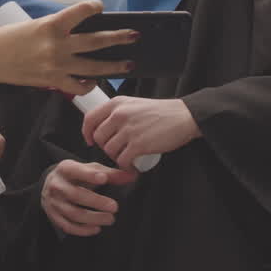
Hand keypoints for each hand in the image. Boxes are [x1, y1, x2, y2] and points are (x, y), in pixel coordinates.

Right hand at [0, 0, 137, 94]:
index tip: (101, 7)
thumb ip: (57, 29)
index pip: (82, 11)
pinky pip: (78, 86)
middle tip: (134, 35)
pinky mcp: (52, 81)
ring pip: (94, 67)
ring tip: (128, 63)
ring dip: (114, 65)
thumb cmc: (6, 39)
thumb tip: (82, 31)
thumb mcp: (33, 26)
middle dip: (119, 38)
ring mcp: (56, 65)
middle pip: (96, 41)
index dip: (95, 8)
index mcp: (51, 25)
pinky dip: (89, 84)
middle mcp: (57, 45)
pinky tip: (94, 80)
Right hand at [41, 160, 136, 235]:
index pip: (75, 171)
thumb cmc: (76, 175)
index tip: (104, 178)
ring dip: (93, 218)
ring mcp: (54, 202)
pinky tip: (97, 228)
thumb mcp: (90, 169)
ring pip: (73, 213)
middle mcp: (57, 185)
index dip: (89, 175)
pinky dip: (83, 230)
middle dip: (96, 202)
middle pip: (75, 195)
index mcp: (65, 169)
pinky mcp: (53, 216)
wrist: (53, 184)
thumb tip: (131, 176)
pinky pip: (68, 226)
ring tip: (110, 219)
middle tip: (114, 206)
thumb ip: (110, 173)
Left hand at [82, 97, 200, 170]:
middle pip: (99, 138)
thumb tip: (104, 126)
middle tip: (117, 151)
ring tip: (126, 159)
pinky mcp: (139, 144)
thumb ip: (119, 112)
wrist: (184, 116)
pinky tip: (132, 167)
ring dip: (116, 158)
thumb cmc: (161, 112)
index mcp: (117, 103)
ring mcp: (128, 129)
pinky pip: (122, 160)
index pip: (90, 118)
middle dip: (105, 148)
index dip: (86, 132)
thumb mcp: (134, 104)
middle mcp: (119, 115)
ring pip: (109, 150)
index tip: (89, 141)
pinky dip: (125, 167)